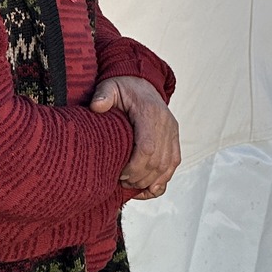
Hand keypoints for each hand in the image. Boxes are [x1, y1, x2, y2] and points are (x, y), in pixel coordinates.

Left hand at [90, 76, 179, 199]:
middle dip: (139, 178)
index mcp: (150, 113)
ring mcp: (172, 133)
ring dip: (149, 182)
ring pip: (167, 167)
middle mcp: (166, 124)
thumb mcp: (110, 86)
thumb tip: (96, 106)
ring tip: (130, 184)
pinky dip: (161, 181)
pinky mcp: (174, 141)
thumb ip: (103, 95)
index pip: (147, 148)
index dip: (134, 167)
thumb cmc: (124, 88)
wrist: (142, 83)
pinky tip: (146, 189)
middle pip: (158, 162)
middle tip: (121, 181)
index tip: (119, 174)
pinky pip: (173, 166)